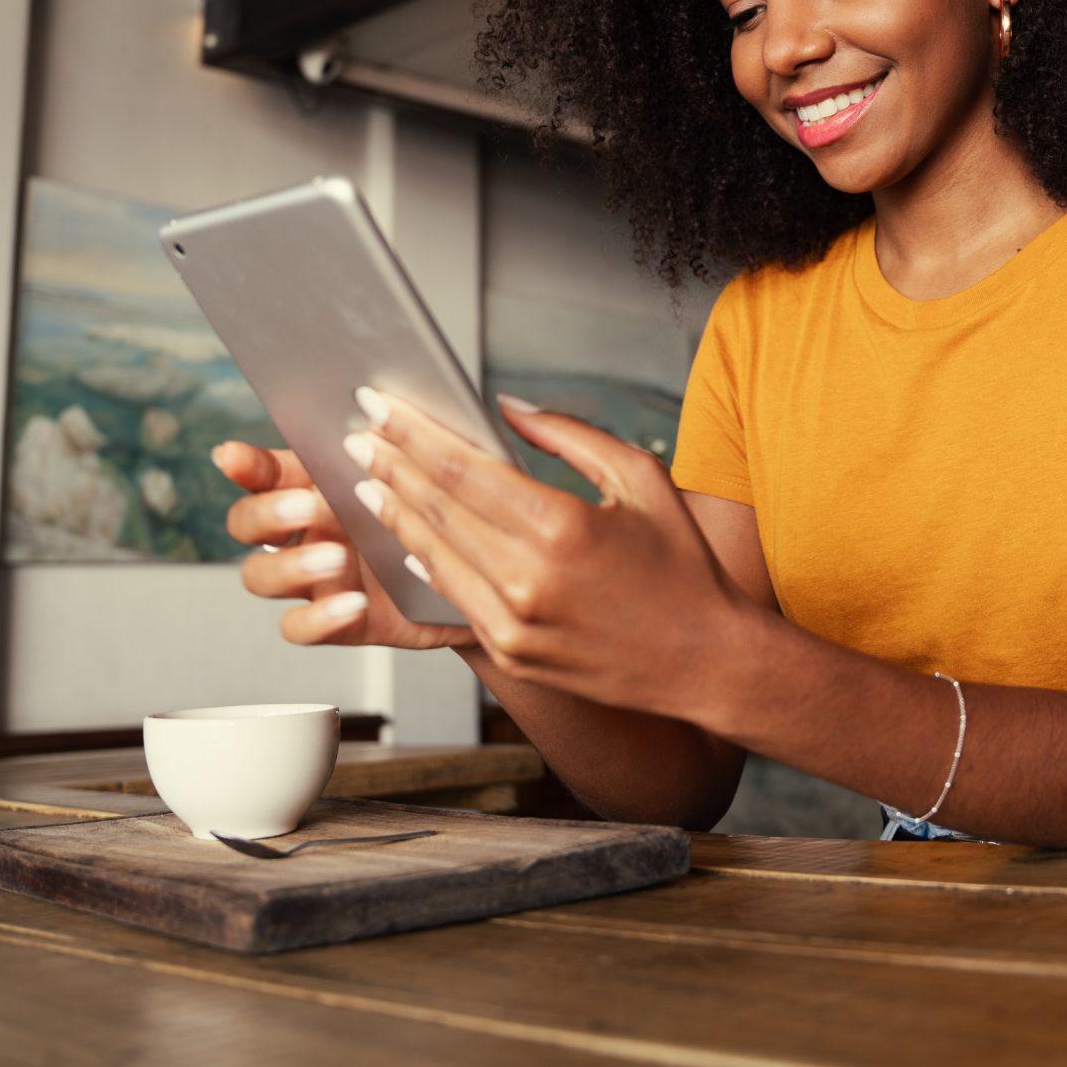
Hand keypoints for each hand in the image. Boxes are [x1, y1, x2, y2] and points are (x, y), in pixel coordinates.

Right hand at [213, 441, 473, 650]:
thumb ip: (399, 444)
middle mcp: (306, 532)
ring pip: (260, 576)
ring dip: (290, 565)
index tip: (232, 456)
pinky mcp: (338, 621)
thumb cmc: (448, 514)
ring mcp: (317, 578)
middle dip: (268, 512)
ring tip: (336, 556)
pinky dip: (319, 617)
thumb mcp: (426, 473)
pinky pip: (300, 627)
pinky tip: (352, 602)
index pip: (266, 471)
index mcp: (317, 487)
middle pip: (247, 523)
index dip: (244, 464)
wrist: (483, 578)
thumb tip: (389, 407)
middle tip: (308, 505)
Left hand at [343, 390, 755, 719]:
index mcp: (563, 527)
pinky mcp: (511, 652)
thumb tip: (507, 407)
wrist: (707, 661)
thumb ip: (569, 436)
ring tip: (368, 480)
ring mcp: (514, 623)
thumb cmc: (683, 567)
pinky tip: (406, 534)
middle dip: (391, 466)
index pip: (463, 469)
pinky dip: (424, 561)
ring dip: (395, 513)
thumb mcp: (642, 480)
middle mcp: (529, 578)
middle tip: (359, 435)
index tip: (380, 405)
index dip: (413, 434)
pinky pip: (452, 596)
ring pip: (434, 554)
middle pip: (437, 508)